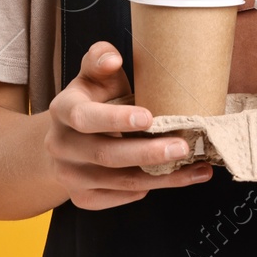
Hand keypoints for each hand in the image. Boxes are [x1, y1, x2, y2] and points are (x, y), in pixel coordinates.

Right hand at [45, 41, 214, 209]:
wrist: (69, 140)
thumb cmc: (93, 100)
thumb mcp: (94, 76)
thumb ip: (100, 60)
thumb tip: (112, 58)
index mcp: (63, 110)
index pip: (84, 117)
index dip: (115, 119)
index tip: (148, 117)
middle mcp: (60, 146)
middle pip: (105, 155)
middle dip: (147, 153)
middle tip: (183, 147)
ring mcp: (69, 176)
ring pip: (118, 182)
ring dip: (160, 177)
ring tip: (195, 168)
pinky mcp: (82, 198)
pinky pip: (120, 198)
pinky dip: (150, 189)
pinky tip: (177, 177)